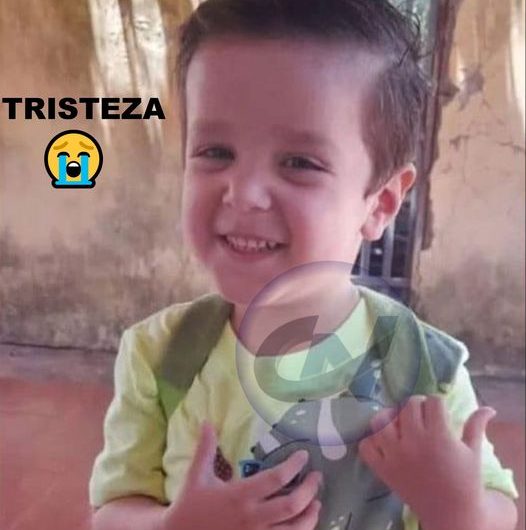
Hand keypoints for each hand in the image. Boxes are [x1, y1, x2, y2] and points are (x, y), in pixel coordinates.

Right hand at [161, 422, 322, 529]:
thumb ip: (206, 448)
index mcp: (239, 495)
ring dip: (310, 516)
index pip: (275, 479)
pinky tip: (302, 524)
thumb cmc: (189, 506)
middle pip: (292, 505)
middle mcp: (251, 518)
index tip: (304, 456)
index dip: (294, 466)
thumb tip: (206, 421)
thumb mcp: (197, 476)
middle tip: (317, 478)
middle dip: (310, 491)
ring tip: (316, 503)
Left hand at [357, 395, 495, 527]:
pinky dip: (372, 441)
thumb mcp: (473, 452)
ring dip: (390, 418)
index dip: (436, 403)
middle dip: (416, 405)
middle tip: (421, 415)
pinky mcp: (382, 469)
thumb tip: (488, 408)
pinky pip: (366, 446)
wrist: (452, 513)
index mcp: (439, 437)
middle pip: (407, 406)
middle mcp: (414, 443)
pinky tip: (385, 442)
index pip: (432, 402)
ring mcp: (395, 455)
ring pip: (381, 421)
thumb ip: (476, 426)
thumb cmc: (465, 481)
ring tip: (400, 424)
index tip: (438, 410)